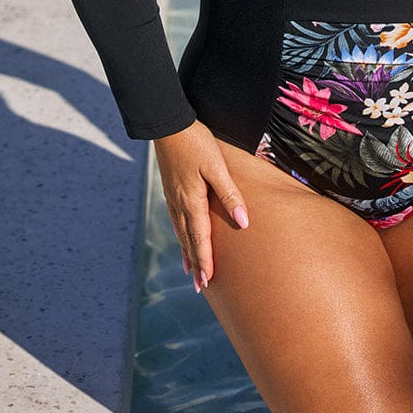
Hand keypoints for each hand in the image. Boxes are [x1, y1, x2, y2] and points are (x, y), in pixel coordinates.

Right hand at [153, 121, 248, 293]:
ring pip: (180, 232)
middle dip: (195, 264)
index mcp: (192, 201)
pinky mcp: (171, 189)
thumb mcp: (217, 167)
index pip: (200, 238)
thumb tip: (243, 221)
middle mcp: (179, 203)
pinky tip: (181, 237)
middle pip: (188, 240)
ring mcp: (172, 197)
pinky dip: (180, 235)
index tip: (208, 282)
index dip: (205, 261)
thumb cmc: (196, 143)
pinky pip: (175, 220)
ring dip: (187, 252)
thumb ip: (230, 194)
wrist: (169, 125)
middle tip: (200, 287)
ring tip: (190, 271)